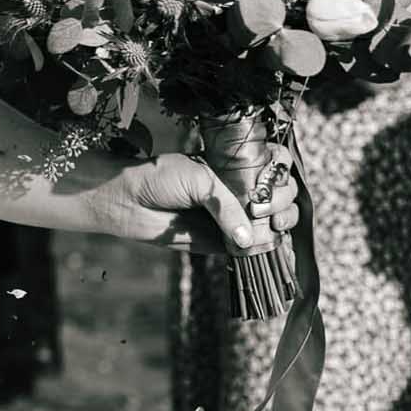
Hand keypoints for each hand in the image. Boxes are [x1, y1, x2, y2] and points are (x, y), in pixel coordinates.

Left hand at [117, 148, 300, 255]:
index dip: (281, 171)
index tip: (272, 180)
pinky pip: (253, 247)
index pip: (275, 164)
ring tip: (270, 224)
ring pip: (275, 220)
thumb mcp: (199, 181)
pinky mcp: (225, 241)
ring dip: (282, 222)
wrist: (127, 200)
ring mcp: (235, 215)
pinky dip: (265, 246)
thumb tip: (249, 238)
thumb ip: (228, 206)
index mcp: (234, 166)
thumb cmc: (160, 179)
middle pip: (282, 193)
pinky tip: (263, 243)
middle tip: (263, 208)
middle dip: (283, 199)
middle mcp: (240, 189)